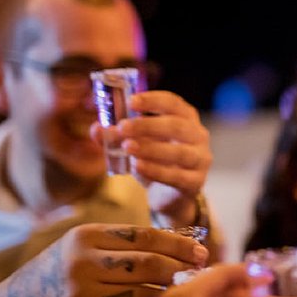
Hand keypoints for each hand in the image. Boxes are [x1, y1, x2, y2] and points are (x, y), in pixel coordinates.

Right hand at [0, 223, 209, 296]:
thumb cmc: (60, 271)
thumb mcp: (81, 244)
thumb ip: (122, 241)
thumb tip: (179, 242)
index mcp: (86, 237)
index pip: (144, 236)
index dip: (178, 244)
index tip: (200, 251)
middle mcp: (83, 264)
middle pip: (148, 265)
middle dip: (180, 270)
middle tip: (200, 273)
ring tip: (187, 296)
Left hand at [93, 90, 212, 226]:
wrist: (171, 195)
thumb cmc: (155, 160)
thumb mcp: (137, 144)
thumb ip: (117, 136)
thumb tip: (97, 128)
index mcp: (185, 118)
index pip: (173, 103)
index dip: (153, 100)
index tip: (131, 101)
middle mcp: (198, 135)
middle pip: (177, 126)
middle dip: (148, 125)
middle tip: (123, 127)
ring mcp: (200, 159)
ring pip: (179, 152)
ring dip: (151, 148)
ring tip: (127, 147)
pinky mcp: (196, 182)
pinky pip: (176, 176)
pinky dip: (156, 171)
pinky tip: (138, 167)